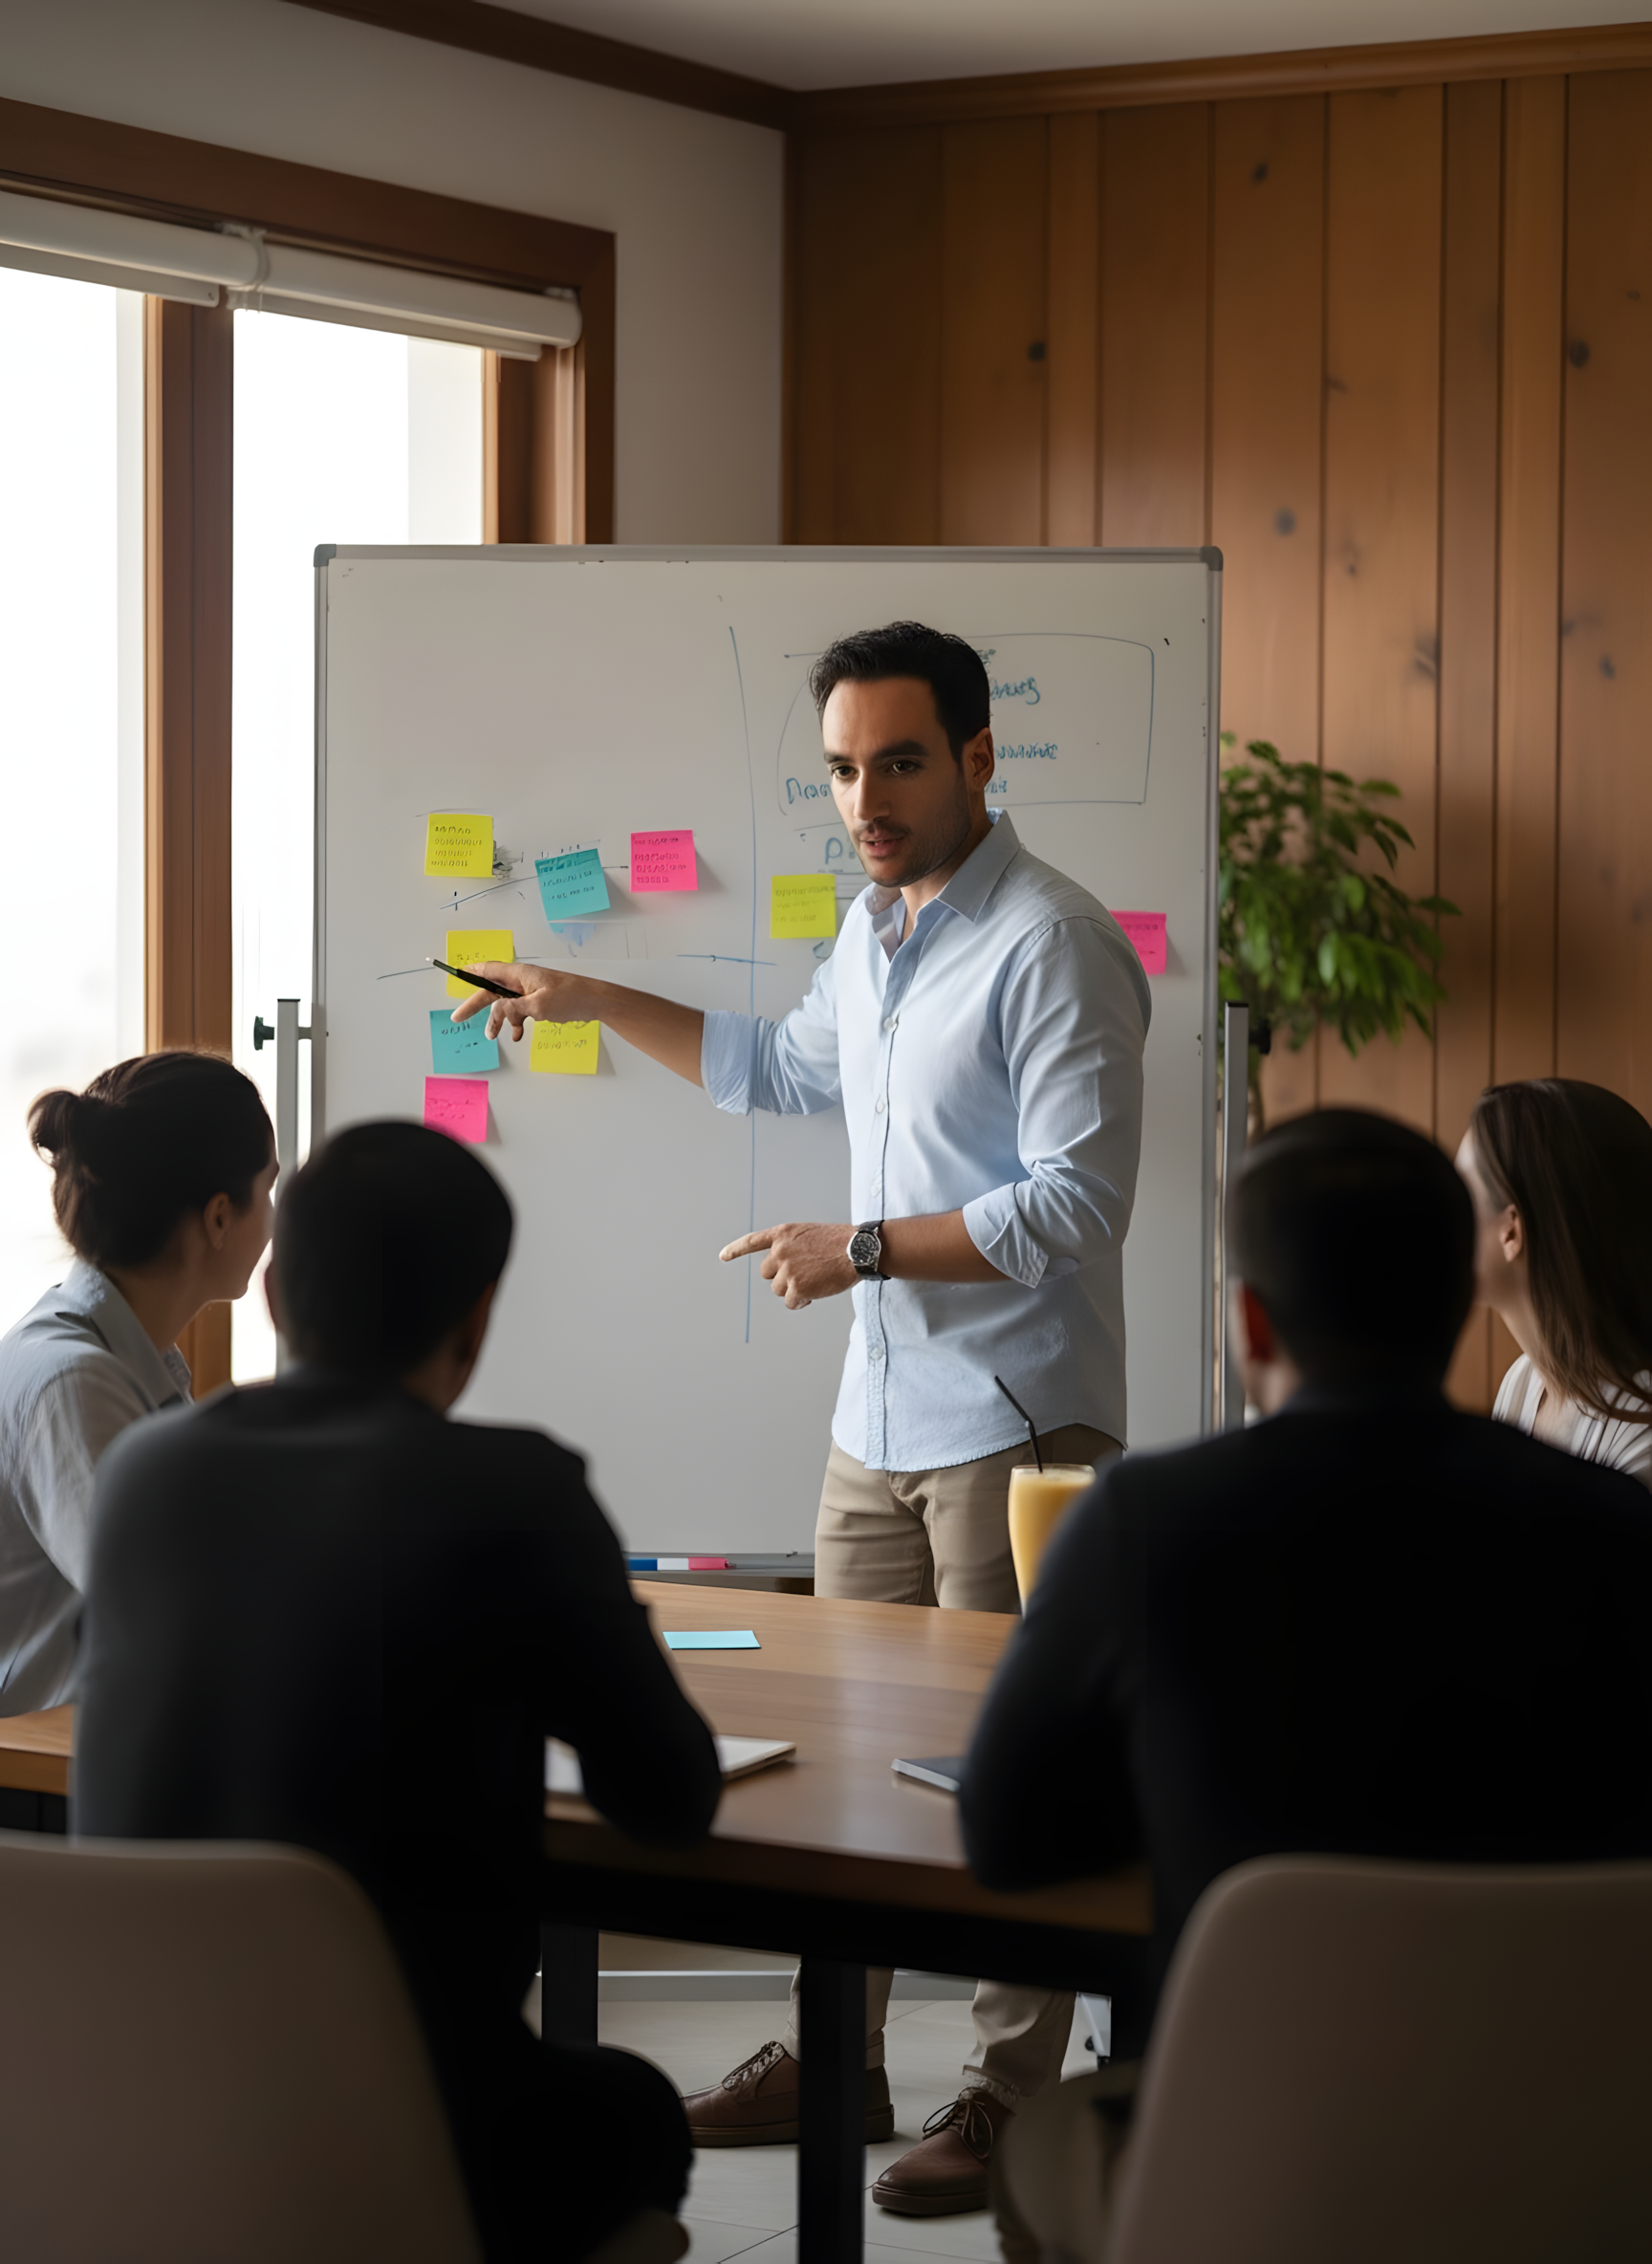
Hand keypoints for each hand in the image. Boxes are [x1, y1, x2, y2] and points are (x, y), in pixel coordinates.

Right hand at [452, 961, 593, 1042]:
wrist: (595, 1002)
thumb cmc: (570, 998)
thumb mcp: (538, 1006)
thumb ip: (514, 1009)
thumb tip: (498, 1011)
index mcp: (520, 974)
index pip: (488, 969)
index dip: (471, 972)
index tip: (455, 974)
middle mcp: (523, 980)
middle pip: (492, 991)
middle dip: (477, 1005)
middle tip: (458, 1018)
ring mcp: (531, 991)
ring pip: (506, 1005)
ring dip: (499, 1020)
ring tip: (494, 1036)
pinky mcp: (540, 1000)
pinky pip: (520, 1011)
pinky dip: (516, 1022)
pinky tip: (518, 1035)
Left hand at [720, 1223, 857, 1309]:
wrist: (857, 1250)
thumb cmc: (841, 1242)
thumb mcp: (810, 1235)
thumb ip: (793, 1247)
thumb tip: (785, 1269)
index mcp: (783, 1234)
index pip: (753, 1241)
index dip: (736, 1250)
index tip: (723, 1256)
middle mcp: (780, 1250)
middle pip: (767, 1273)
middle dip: (782, 1277)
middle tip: (805, 1274)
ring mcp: (786, 1269)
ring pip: (778, 1289)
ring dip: (793, 1289)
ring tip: (815, 1281)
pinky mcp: (796, 1287)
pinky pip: (789, 1302)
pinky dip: (800, 1302)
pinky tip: (815, 1293)